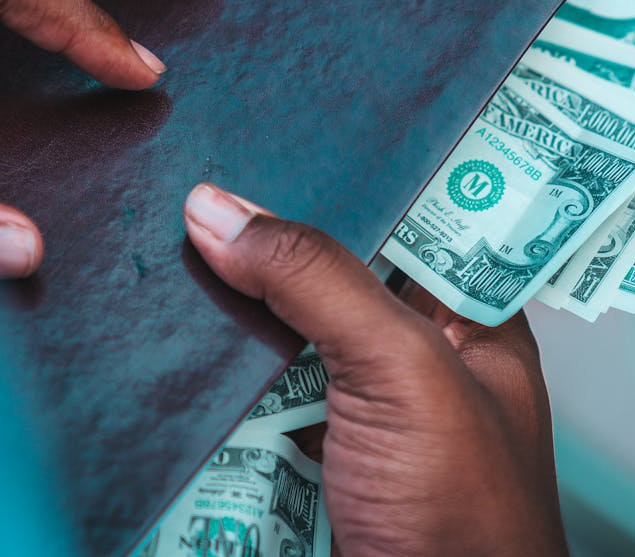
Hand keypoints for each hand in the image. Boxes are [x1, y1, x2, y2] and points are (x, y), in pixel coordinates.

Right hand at [182, 183, 568, 556]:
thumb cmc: (463, 513)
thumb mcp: (403, 370)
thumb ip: (319, 281)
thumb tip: (220, 210)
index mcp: (470, 314)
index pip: (414, 213)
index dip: (355, 170)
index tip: (284, 121)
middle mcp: (413, 351)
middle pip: (335, 267)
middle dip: (274, 233)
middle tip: (200, 173)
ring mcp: (353, 404)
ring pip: (284, 328)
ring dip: (232, 300)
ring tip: (164, 230)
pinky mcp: (301, 451)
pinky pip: (250, 391)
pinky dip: (213, 370)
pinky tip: (168, 330)